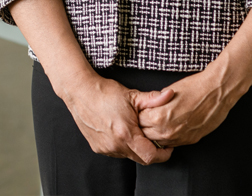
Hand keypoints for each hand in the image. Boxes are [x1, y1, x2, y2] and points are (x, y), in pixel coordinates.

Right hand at [61, 74, 175, 164]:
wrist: (80, 92)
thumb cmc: (105, 93)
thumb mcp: (132, 95)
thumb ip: (153, 99)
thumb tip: (170, 95)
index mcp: (126, 134)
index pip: (150, 156)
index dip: (163, 154)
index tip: (167, 146)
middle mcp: (115, 145)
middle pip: (141, 159)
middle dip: (151, 151)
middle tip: (154, 138)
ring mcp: (106, 148)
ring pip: (128, 156)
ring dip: (135, 148)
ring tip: (135, 132)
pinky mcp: (98, 147)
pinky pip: (116, 152)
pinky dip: (123, 146)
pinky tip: (121, 132)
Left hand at [134, 68, 240, 146]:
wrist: (217, 91)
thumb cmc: (194, 87)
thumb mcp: (168, 92)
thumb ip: (156, 104)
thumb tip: (150, 107)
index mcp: (159, 117)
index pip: (140, 121)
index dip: (140, 114)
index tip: (142, 110)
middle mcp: (168, 131)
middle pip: (147, 134)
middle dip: (145, 126)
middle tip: (148, 116)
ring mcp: (180, 137)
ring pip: (159, 142)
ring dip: (156, 134)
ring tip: (159, 122)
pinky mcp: (191, 140)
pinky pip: (173, 143)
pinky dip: (169, 137)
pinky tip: (170, 127)